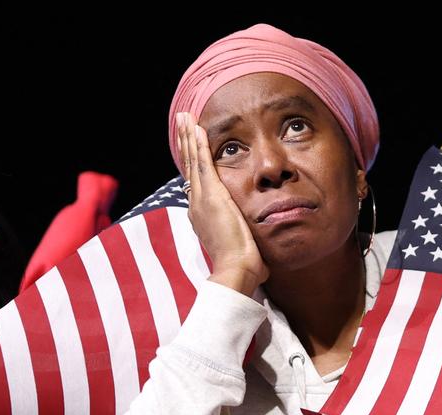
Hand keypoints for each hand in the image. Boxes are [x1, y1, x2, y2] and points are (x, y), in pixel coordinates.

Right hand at [176, 112, 267, 296]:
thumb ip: (247, 241)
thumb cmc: (242, 266)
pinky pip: (202, 164)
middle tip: (182, 122)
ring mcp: (202, 199)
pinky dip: (197, 145)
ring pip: (192, 161)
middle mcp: (197, 205)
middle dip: (186, 143)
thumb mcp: (244, 247)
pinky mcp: (210, 195)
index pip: (197, 183)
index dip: (193, 163)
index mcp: (203, 216)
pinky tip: (196, 128)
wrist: (235, 270)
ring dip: (188, 137)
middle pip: (189, 167)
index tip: (192, 147)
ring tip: (184, 117)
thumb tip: (260, 254)